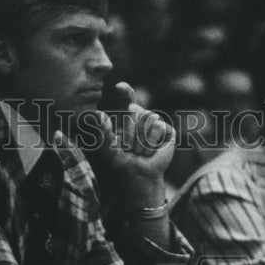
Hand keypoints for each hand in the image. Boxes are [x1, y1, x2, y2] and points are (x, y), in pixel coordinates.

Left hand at [94, 82, 175, 198]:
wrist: (139, 177)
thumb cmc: (121, 163)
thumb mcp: (107, 148)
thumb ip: (102, 132)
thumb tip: (98, 114)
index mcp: (126, 116)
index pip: (127, 97)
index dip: (126, 91)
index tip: (119, 87)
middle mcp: (141, 116)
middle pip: (135, 110)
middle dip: (130, 132)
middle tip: (129, 147)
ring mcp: (155, 122)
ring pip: (149, 118)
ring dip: (141, 140)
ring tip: (140, 151)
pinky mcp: (166, 131)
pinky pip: (159, 127)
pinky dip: (152, 142)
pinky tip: (151, 150)